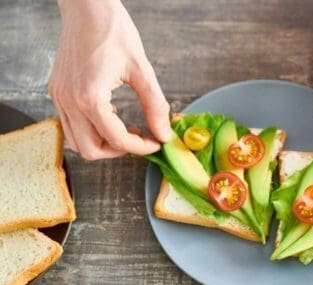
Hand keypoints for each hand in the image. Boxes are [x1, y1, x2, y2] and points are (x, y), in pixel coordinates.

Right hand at [49, 0, 171, 159]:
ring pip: (78, 143)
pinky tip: (111, 117)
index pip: (117, 140)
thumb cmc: (113, 31)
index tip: (156, 143)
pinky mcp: (58, 92)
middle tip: (141, 140)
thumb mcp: (142, 70)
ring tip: (127, 130)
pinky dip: (92, 130)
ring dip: (104, 143)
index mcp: (90, 97)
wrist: (87, 8)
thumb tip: (164, 134)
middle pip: (91, 150)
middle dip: (119, 151)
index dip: (141, 147)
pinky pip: (71, 126)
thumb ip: (155, 106)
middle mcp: (70, 101)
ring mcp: (60, 98)